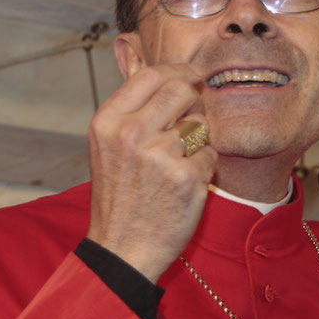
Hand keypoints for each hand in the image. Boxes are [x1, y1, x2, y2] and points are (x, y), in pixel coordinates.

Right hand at [86, 64, 217, 280]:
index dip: (178, 70)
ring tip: (178, 164)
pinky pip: (210, 154)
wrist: (122, 248)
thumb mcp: (108, 147)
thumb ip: (132, 112)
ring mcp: (160, 155)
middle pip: (181, 89)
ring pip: (200, 124)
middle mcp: (131, 133)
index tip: (192, 74)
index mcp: (108, 122)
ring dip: (197, 141)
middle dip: (193, 101)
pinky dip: (203, 168)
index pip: (151, 75)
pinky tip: (184, 185)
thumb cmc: (119, 197)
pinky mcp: (187, 177)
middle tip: (192, 118)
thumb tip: (170, 77)